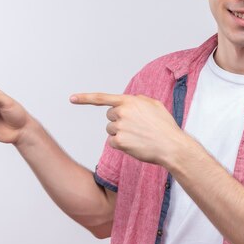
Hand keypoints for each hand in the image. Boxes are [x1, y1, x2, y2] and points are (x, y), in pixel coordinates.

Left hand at [70, 93, 188, 165]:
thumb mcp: (154, 105)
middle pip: (109, 117)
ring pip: (111, 130)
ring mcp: (119, 127)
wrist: (171, 146)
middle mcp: (122, 112)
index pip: (102, 98)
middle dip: (119, 121)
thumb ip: (138, 100)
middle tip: (136, 127)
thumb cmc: (165, 127)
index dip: (85, 98)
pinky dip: (122, 145)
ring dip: (121, 134)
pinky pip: (113, 142)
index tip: (72, 98)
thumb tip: (128, 102)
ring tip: (139, 136)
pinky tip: (135, 144)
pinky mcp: (119, 142)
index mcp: (129, 101)